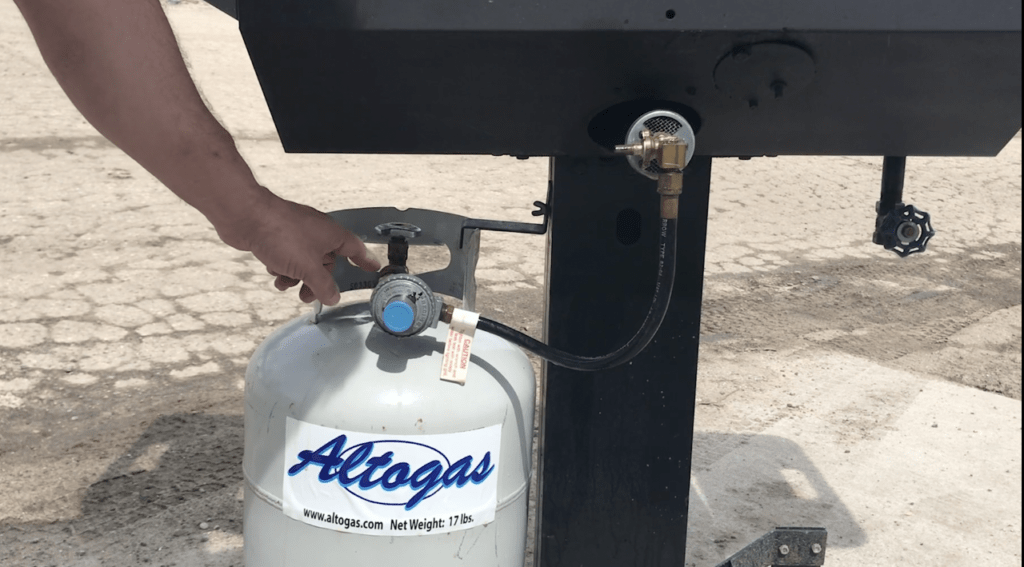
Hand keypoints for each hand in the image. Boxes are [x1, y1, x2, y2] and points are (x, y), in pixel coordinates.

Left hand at [216, 189, 379, 304]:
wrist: (245, 217)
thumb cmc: (279, 232)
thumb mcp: (307, 267)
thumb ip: (323, 285)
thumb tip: (333, 297)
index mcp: (332, 234)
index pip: (356, 249)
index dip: (365, 260)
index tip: (372, 268)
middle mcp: (317, 232)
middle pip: (327, 262)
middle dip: (318, 280)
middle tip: (311, 295)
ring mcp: (298, 233)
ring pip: (305, 261)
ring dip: (297, 277)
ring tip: (287, 284)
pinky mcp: (280, 236)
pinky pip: (289, 257)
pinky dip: (283, 267)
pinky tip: (274, 272)